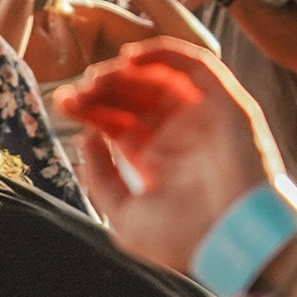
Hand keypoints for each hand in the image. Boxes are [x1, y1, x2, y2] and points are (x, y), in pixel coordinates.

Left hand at [58, 38, 281, 277]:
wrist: (233, 242)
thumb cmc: (183, 240)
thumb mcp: (125, 217)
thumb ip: (101, 181)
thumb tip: (87, 141)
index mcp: (157, 164)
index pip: (119, 124)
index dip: (91, 110)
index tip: (63, 103)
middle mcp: (180, 138)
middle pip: (134, 100)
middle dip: (101, 92)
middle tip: (74, 93)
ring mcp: (204, 119)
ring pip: (159, 80)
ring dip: (126, 73)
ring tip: (97, 79)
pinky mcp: (227, 105)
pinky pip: (197, 68)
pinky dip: (165, 55)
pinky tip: (130, 59)